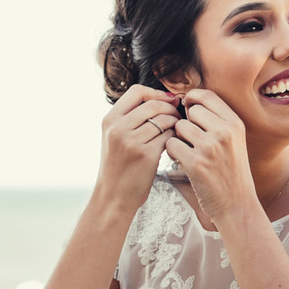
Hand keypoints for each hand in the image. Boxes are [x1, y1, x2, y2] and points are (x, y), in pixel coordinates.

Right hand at [93, 85, 180, 214]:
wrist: (113, 197)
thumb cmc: (119, 167)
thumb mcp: (115, 138)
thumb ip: (130, 118)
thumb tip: (162, 98)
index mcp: (110, 120)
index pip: (137, 91)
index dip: (156, 93)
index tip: (168, 101)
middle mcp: (118, 128)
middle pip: (154, 104)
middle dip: (171, 108)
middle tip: (178, 116)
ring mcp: (131, 141)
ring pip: (164, 119)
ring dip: (176, 123)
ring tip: (177, 131)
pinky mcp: (145, 155)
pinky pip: (169, 136)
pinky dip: (175, 137)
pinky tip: (175, 144)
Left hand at [164, 89, 254, 224]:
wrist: (237, 204)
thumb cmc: (231, 172)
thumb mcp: (235, 141)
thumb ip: (217, 121)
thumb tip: (188, 102)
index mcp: (235, 124)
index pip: (207, 95)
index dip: (192, 97)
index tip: (186, 107)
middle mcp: (225, 132)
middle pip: (192, 110)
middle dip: (185, 121)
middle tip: (190, 138)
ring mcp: (210, 148)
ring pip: (179, 127)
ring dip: (178, 138)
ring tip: (188, 152)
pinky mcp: (196, 164)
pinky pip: (171, 144)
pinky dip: (172, 153)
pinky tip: (182, 162)